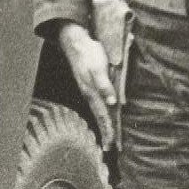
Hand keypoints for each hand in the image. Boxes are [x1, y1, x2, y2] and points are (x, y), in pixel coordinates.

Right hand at [56, 22, 116, 142]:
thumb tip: (112, 102)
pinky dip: (100, 114)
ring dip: (103, 125)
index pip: (103, 115)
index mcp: (92, 92)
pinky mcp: (88, 84)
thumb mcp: (98, 67)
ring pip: (97, 111)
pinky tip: (102, 116)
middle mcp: (89, 93)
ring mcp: (88, 89)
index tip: (112, 144)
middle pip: (99, 117)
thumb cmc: (88, 53)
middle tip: (109, 148)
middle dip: (105, 132)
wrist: (75, 40)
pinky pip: (96, 104)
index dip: (108, 130)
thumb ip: (104, 85)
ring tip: (107, 137)